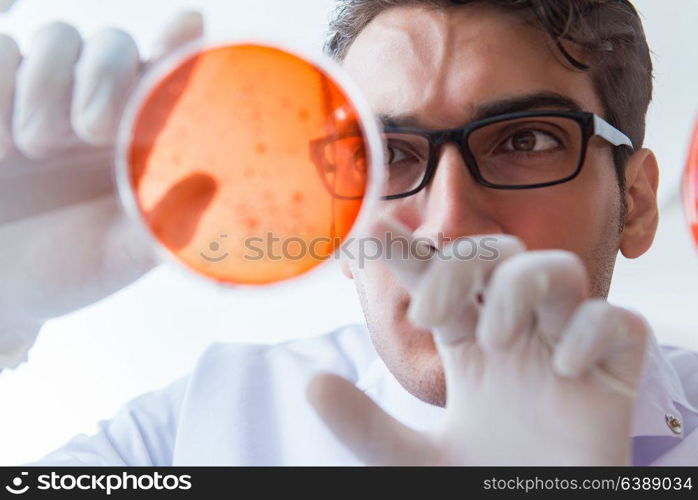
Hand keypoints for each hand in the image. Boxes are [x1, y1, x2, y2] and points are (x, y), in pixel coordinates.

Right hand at [0, 12, 203, 367]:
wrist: (0, 289)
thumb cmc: (70, 267)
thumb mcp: (120, 252)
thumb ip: (163, 222)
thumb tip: (213, 186)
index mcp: (138, 137)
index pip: (166, 75)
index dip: (177, 45)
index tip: (189, 25)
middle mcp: (94, 106)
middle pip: (111, 43)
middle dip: (103, 77)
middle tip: (92, 131)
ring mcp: (38, 98)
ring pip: (54, 37)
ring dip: (46, 85)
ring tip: (34, 147)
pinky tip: (1, 150)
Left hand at [308, 218, 649, 464]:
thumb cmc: (482, 483)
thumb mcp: (411, 460)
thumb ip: (365, 426)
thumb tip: (312, 384)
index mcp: (469, 343)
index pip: (440, 278)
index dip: (409, 251)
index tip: (372, 231)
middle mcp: (517, 333)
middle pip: (498, 253)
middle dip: (461, 266)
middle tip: (432, 316)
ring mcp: (565, 347)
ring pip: (558, 269)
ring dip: (521, 288)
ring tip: (497, 340)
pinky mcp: (613, 374)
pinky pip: (619, 323)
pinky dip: (590, 333)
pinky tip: (564, 372)